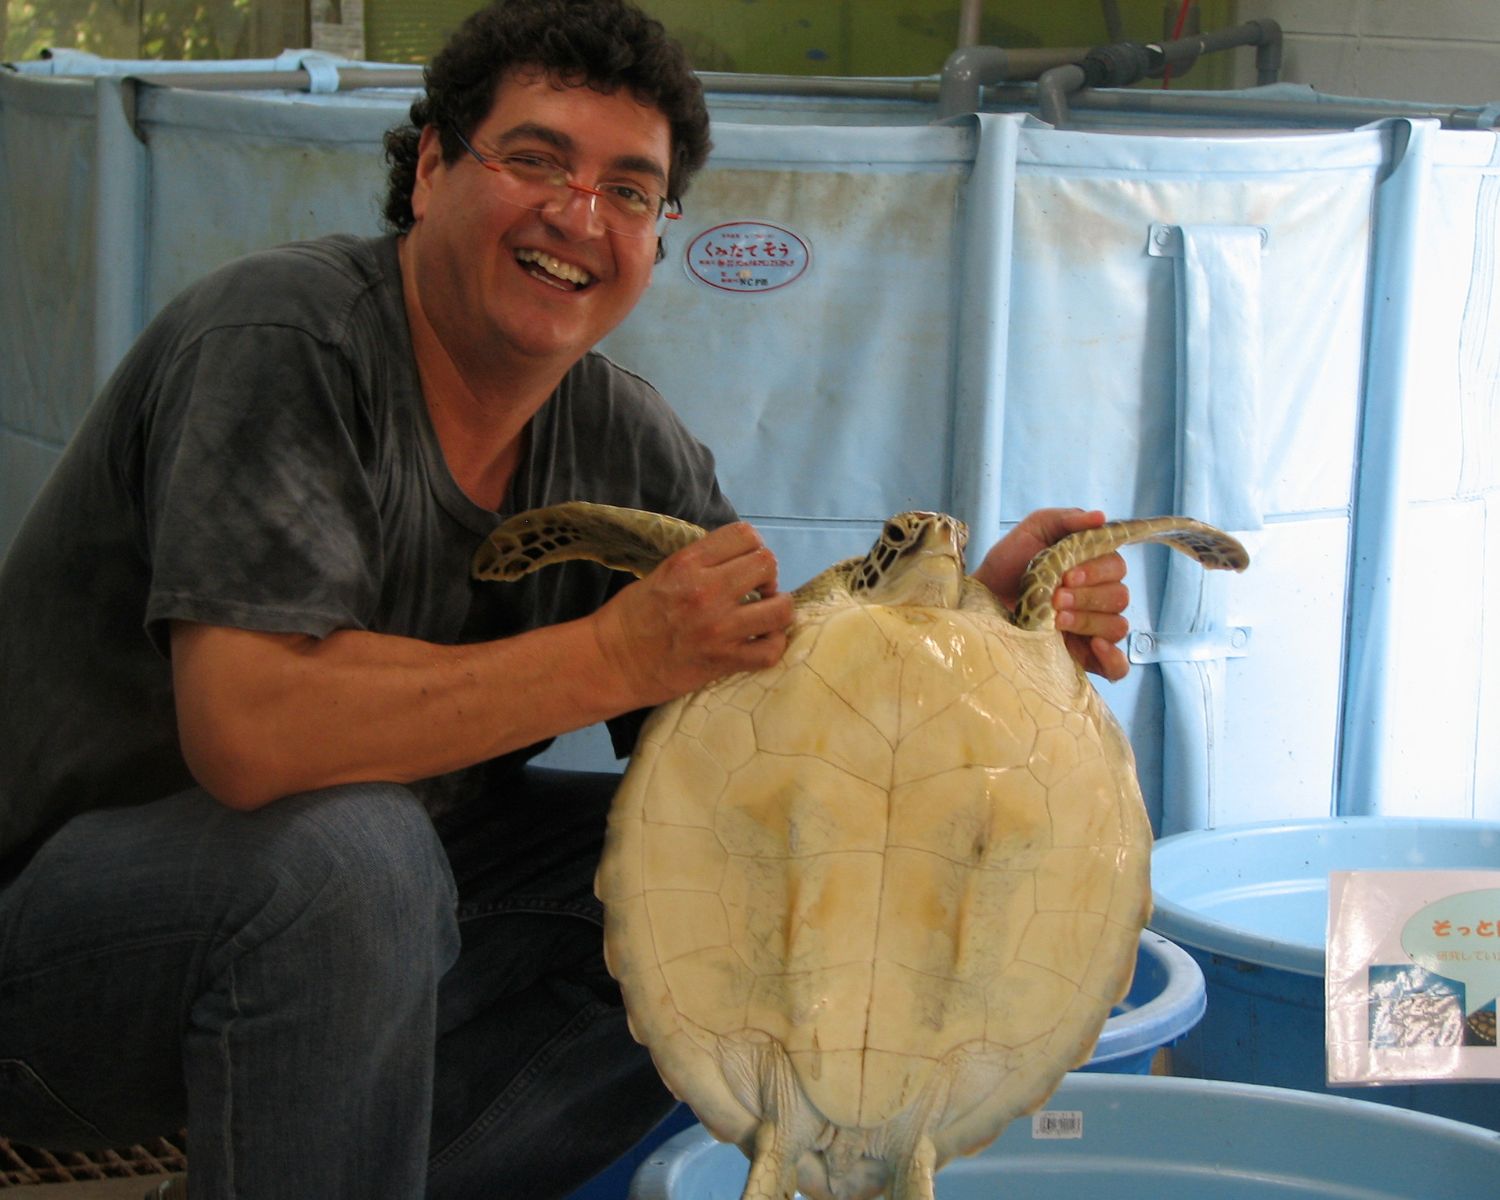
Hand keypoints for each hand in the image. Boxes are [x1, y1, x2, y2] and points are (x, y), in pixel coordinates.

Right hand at [591, 522, 794, 705]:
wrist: (612, 662)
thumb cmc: (631, 616)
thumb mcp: (662, 573)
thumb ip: (700, 563)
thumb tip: (737, 560)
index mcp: (688, 563)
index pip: (744, 535)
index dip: (753, 547)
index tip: (746, 563)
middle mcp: (707, 591)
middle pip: (767, 564)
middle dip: (768, 575)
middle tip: (757, 590)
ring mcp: (718, 627)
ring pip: (780, 608)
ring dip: (777, 608)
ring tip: (765, 615)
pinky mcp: (723, 660)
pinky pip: (771, 650)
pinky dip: (773, 644)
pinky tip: (762, 641)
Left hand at [974, 507, 1131, 681]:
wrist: (981, 599)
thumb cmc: (1008, 564)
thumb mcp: (1033, 531)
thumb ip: (1066, 520)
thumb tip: (1100, 517)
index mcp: (1093, 568)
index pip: (1117, 567)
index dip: (1097, 571)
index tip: (1066, 575)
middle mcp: (1099, 598)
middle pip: (1119, 597)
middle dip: (1087, 597)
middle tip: (1055, 598)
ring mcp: (1094, 629)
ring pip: (1117, 626)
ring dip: (1089, 621)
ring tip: (1057, 620)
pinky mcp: (1085, 658)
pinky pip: (1117, 666)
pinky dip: (1113, 659)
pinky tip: (1094, 647)